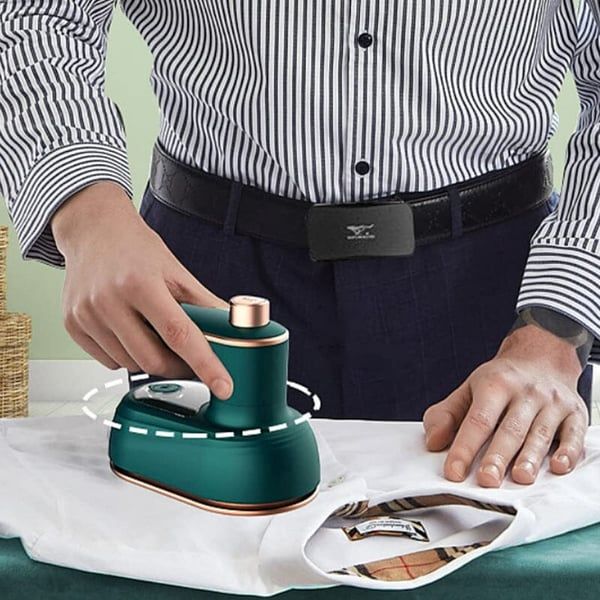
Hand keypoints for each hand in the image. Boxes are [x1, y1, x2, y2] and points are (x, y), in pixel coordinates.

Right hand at [52, 181, 233, 399]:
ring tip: (155, 334)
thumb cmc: (136, 247)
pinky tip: (131, 332)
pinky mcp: (72, 325)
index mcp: (140, 283)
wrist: (93, 229)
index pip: (180, 335)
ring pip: (130, 365)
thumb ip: (204, 303)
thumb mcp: (176, 270)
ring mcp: (86, 315)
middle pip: (153, 359)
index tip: (223, 386)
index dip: (205, 364)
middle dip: (179, 367)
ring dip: (151, 361)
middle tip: (191, 359)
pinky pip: (108, 361)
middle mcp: (108, 300)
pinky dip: (127, 356)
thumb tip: (234, 329)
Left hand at [422, 323, 588, 486]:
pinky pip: (574, 434)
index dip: (464, 447)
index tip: (454, 471)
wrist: (542, 357)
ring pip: (541, 433)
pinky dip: (568, 451)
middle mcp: (525, 393)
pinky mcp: (575, 413)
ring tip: (519, 477)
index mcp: (495, 385)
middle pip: (510, 429)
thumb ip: (447, 415)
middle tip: (487, 480)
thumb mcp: (469, 390)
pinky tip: (558, 466)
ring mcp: (552, 402)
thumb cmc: (501, 381)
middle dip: (498, 456)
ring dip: (530, 458)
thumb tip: (434, 441)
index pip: (477, 420)